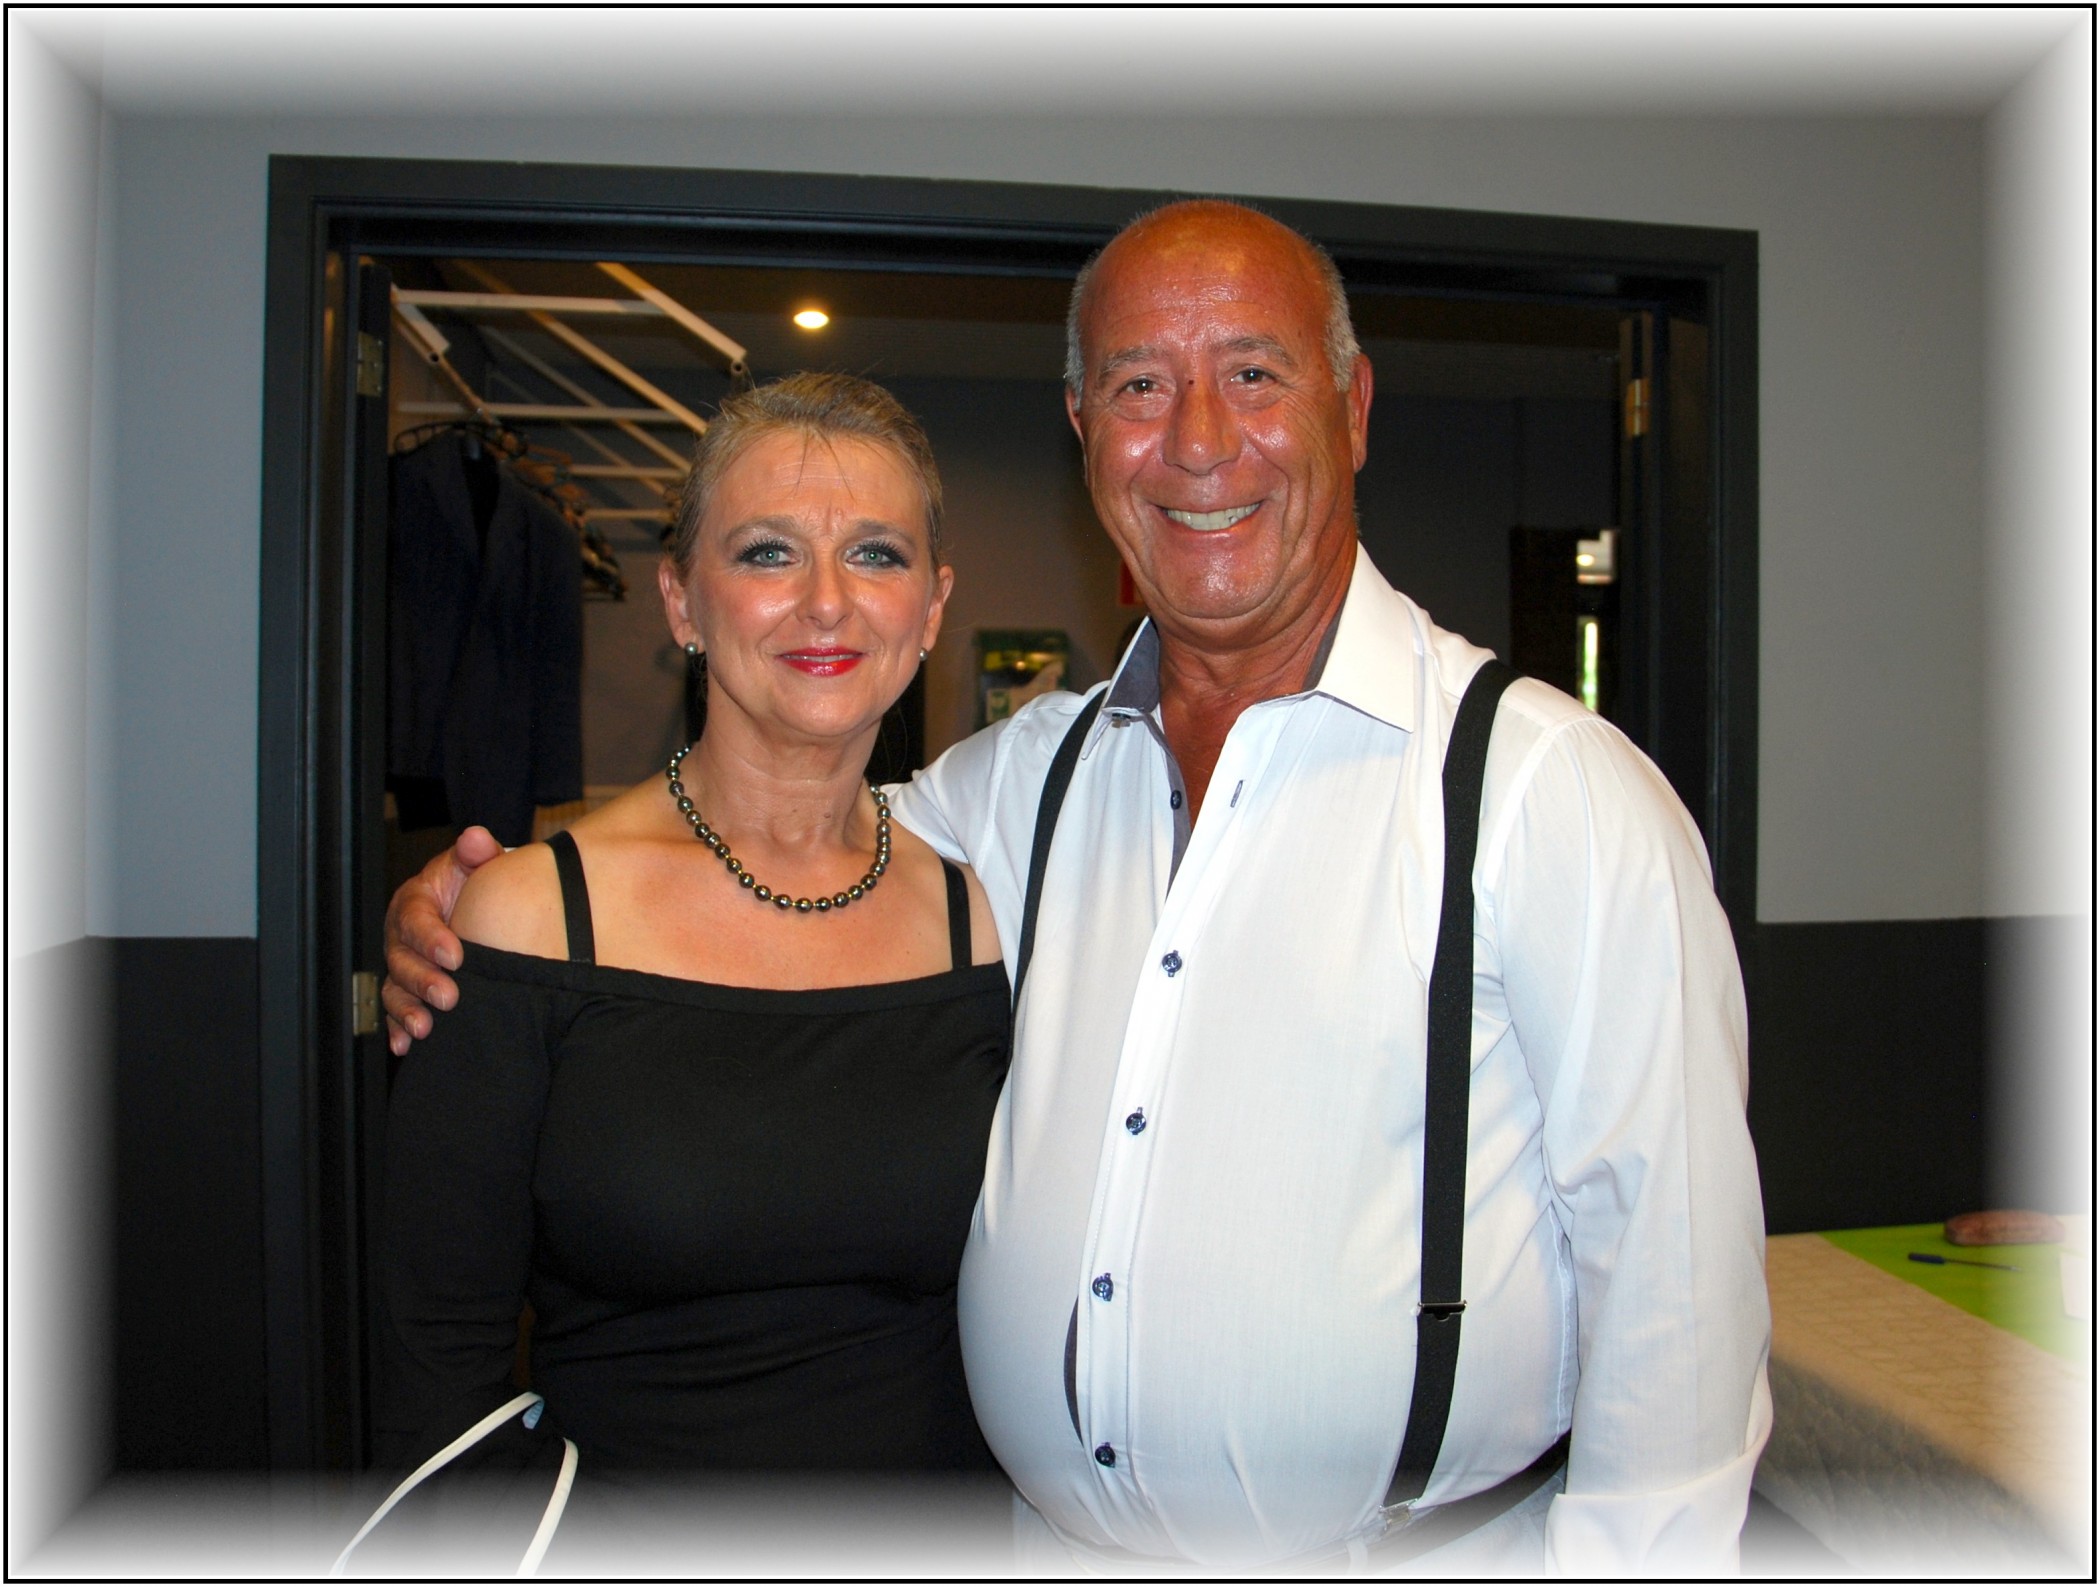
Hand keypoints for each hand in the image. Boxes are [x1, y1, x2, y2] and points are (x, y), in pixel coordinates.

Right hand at [382, 826, 502, 1055]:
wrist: (478, 906)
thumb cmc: (475, 884)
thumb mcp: (476, 863)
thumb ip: (477, 852)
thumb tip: (475, 838)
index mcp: (415, 900)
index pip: (415, 918)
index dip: (431, 937)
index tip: (456, 955)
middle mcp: (401, 934)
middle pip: (401, 958)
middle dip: (422, 981)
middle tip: (448, 998)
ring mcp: (402, 963)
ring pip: (394, 988)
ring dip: (406, 1010)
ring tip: (426, 1028)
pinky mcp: (407, 988)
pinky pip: (395, 1011)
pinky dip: (398, 1029)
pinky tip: (406, 1045)